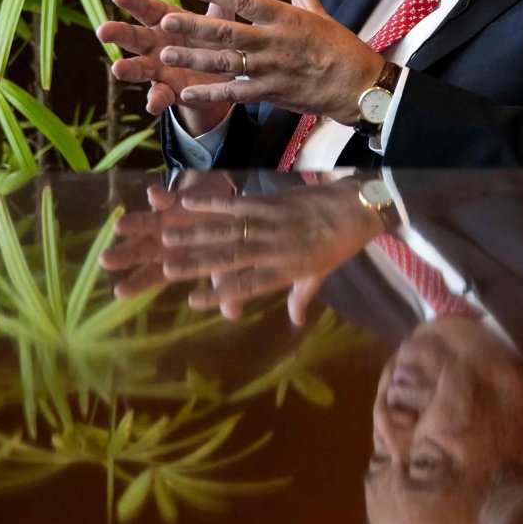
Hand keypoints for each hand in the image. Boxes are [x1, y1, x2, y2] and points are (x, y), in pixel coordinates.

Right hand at [96, 0, 240, 134]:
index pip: (147, 8)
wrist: (222, 79)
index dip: (132, 2)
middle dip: (118, 33)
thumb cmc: (213, 41)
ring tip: (117, 69)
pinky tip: (152, 105)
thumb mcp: (218, 19)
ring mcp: (159, 69)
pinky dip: (156, 100)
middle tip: (102, 30)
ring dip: (128, 69)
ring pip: (139, 68)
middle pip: (134, 37)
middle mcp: (156, 44)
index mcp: (167, 22)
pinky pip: (160, 96)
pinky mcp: (169, 91)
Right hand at [99, 176, 384, 324]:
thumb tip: (295, 322)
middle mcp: (275, 248)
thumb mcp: (320, 275)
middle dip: (196, 263)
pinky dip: (212, 204)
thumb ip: (302, 297)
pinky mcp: (269, 201)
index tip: (191, 300)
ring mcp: (271, 223)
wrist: (356, 207)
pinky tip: (187, 203)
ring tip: (167, 237)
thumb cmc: (338, 245)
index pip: (248, 285)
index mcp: (287, 270)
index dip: (220, 294)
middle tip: (166, 269)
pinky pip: (236, 204)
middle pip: (231, 258)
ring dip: (195, 234)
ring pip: (228, 231)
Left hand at [157, 0, 384, 122]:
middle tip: (166, 20)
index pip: (246, 1)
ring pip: (224, 63)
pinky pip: (235, 93)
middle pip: (227, 32)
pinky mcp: (271, 92)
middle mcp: (274, 42)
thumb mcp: (320, 13)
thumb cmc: (341, 47)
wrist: (359, 86)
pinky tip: (187, 93)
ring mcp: (271, 69)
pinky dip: (210, 94)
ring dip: (194, 58)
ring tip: (166, 54)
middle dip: (194, 26)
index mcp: (286, 18)